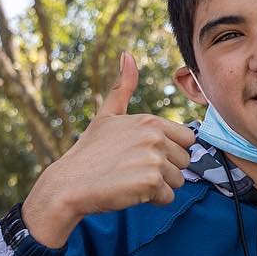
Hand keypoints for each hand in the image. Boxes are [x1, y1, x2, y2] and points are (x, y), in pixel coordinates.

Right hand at [23, 53, 193, 247]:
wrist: (69, 184)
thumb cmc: (90, 152)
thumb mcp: (106, 116)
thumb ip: (122, 88)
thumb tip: (127, 55)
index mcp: (149, 121)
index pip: (187, 140)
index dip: (169, 151)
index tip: (144, 154)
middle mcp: (155, 137)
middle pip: (185, 162)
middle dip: (165, 170)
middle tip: (134, 169)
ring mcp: (154, 159)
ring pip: (178, 181)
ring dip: (158, 186)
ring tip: (131, 179)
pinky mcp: (151, 182)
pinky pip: (168, 197)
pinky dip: (152, 200)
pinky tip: (130, 191)